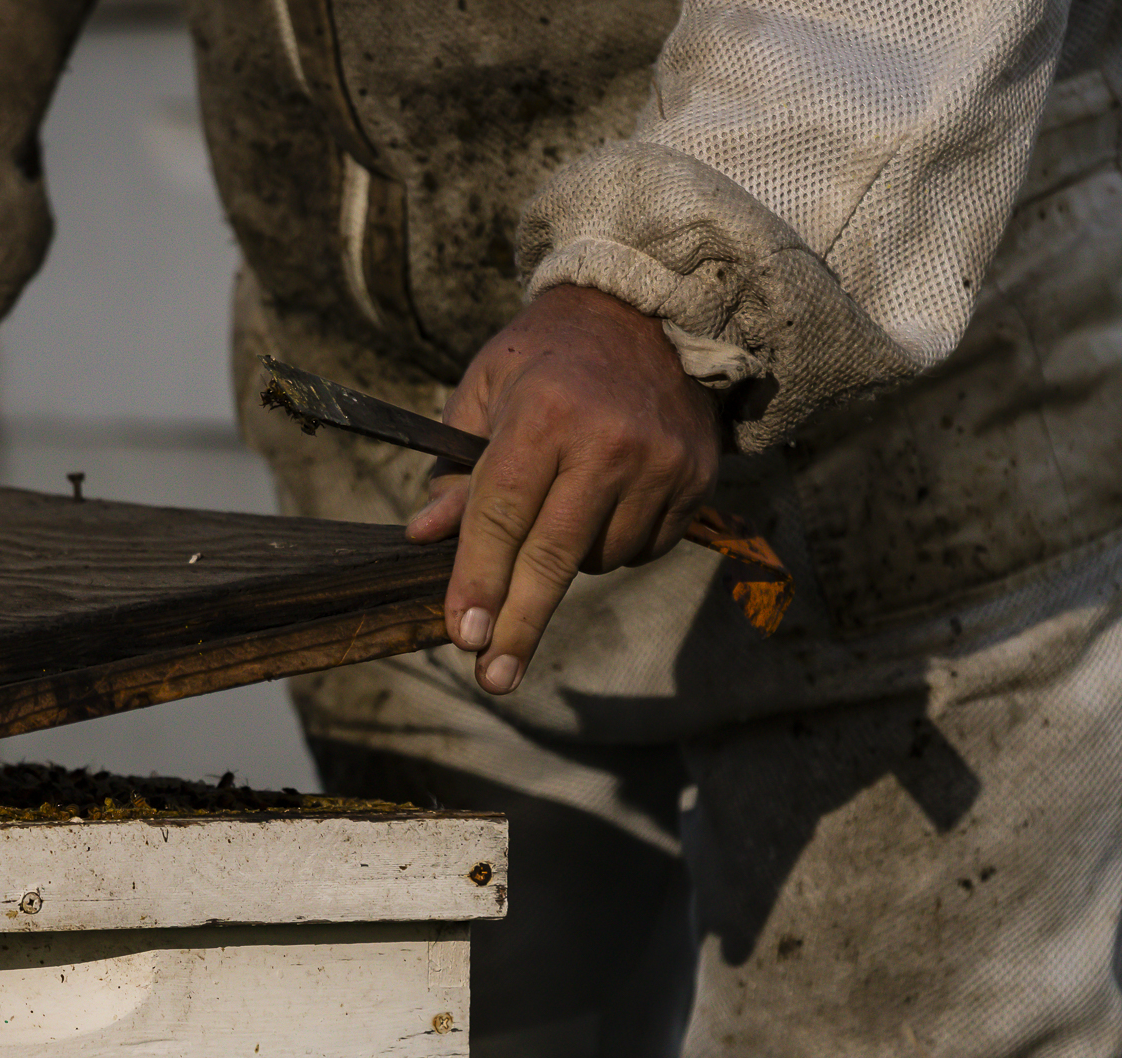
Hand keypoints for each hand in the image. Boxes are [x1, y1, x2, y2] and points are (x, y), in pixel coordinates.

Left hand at [406, 283, 720, 694]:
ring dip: (570, 563)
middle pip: (554, 556)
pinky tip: (605, 505)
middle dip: (519, 624)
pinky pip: (644, 549)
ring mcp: (658, 464)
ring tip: (563, 510)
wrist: (649, 314)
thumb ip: (458, 468)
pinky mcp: (695, 480)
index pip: (503, 514)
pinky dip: (615, 545)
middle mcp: (607, 443)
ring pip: (601, 559)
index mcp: (544, 414)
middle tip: (493, 678)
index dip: (479, 578)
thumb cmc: (547, 358)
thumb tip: (426, 539)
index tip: (463, 634)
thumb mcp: (486, 391)